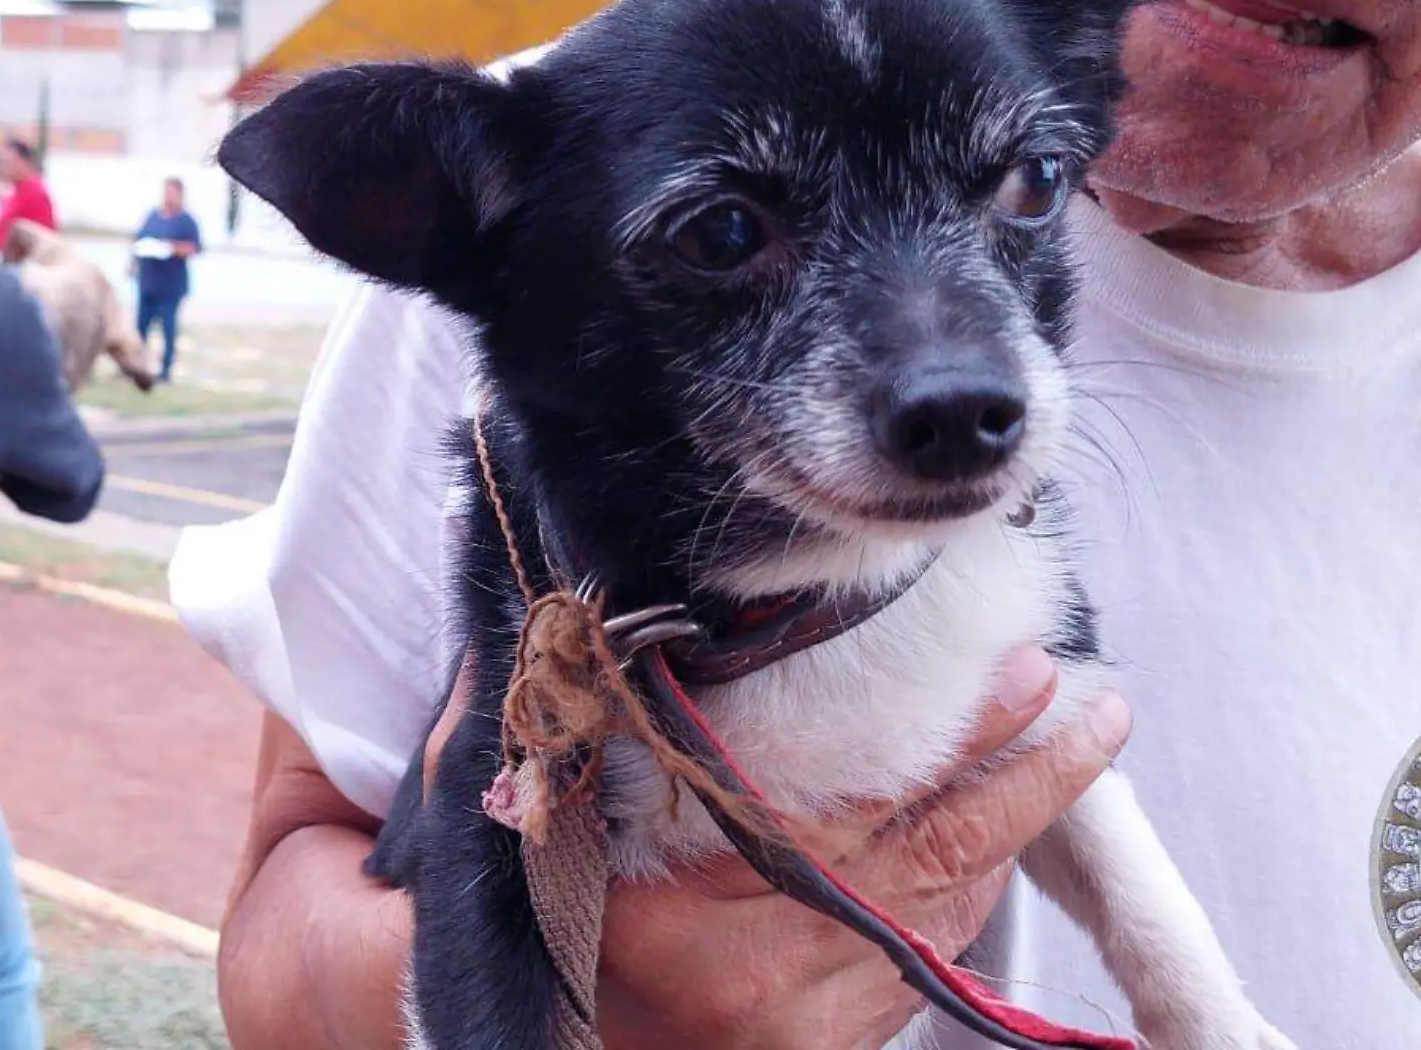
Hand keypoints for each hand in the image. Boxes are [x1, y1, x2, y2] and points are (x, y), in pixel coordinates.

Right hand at [422, 643, 1130, 1049]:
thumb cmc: (560, 944)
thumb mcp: (544, 835)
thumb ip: (567, 738)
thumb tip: (571, 625)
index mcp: (704, 911)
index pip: (858, 807)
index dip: (951, 741)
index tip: (1017, 672)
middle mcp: (780, 973)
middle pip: (938, 857)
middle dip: (1027, 775)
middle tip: (1091, 700)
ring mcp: (822, 1019)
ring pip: (951, 910)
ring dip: (1020, 824)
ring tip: (1079, 741)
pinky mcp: (844, 1046)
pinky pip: (934, 955)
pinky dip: (974, 886)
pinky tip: (1005, 833)